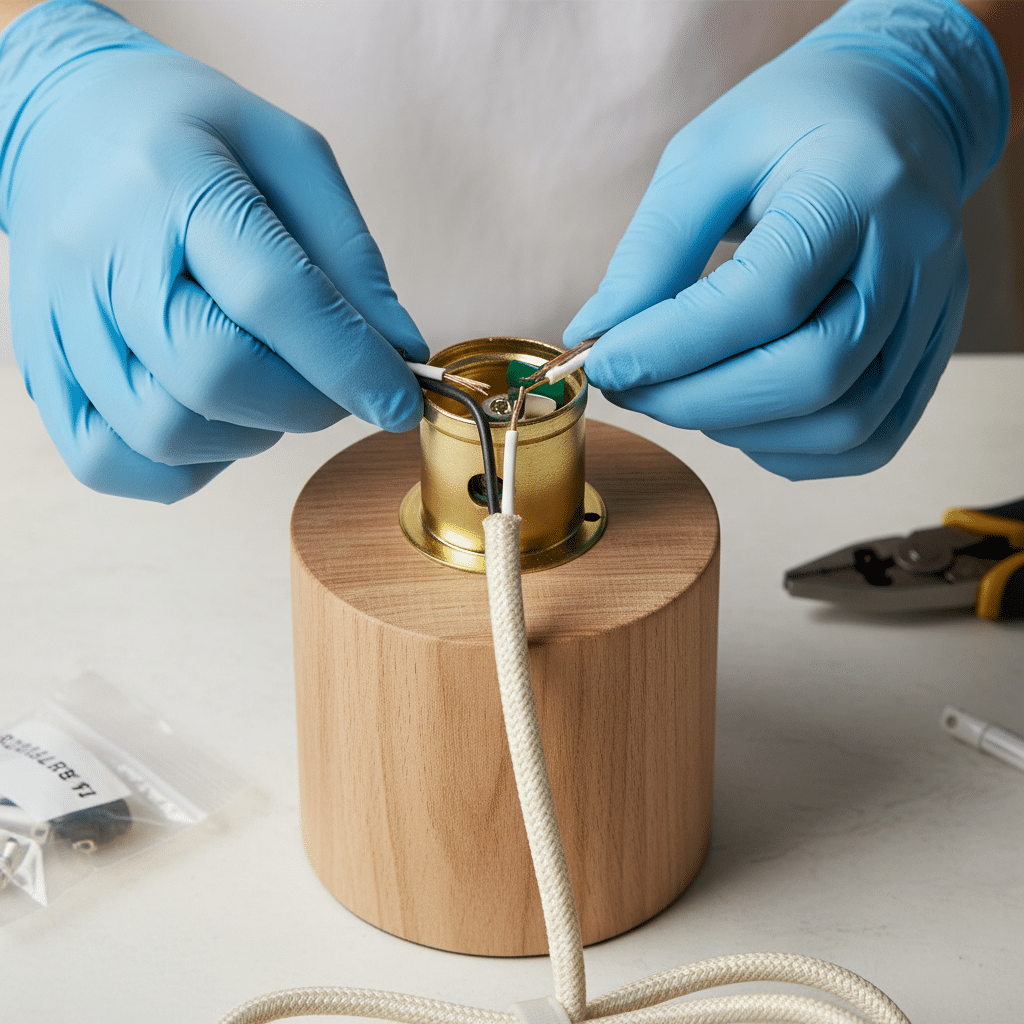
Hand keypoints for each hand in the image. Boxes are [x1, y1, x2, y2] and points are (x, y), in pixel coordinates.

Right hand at [0, 1, 427, 501]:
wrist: (67, 121)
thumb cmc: (194, 138)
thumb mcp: (292, 158)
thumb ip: (351, 258)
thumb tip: (400, 351)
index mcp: (173, 180)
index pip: (272, 296)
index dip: (350, 364)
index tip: (400, 400)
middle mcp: (99, 252)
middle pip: (215, 377)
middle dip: (305, 403)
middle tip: (331, 383)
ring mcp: (59, 317)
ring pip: (165, 432)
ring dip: (247, 434)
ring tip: (265, 385)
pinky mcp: (38, 367)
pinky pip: (108, 462)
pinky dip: (181, 467)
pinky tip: (212, 419)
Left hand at [565, 0, 1007, 478]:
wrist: (896, 112)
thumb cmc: (792, 124)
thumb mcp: (707, 156)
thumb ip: (654, 249)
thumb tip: (598, 334)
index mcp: (857, 185)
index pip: (767, 296)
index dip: (672, 345)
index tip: (601, 361)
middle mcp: (915, 256)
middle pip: (814, 373)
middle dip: (698, 400)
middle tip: (631, 389)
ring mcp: (933, 313)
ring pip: (846, 422)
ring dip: (740, 430)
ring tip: (680, 395)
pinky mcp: (930, 354)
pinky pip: (869, 440)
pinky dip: (790, 449)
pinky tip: (740, 417)